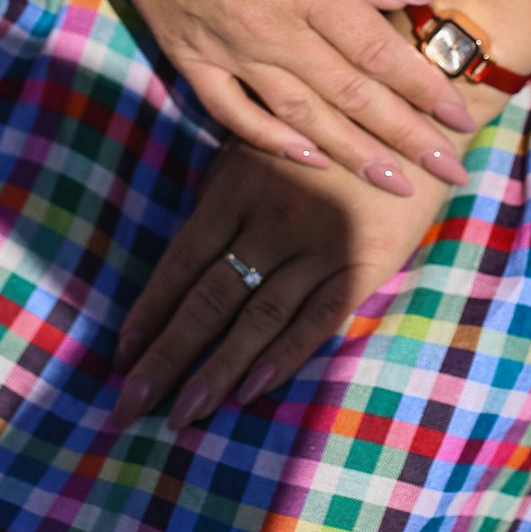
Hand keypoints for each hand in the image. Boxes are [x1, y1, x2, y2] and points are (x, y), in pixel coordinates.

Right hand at [82, 0, 475, 193]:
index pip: (379, 52)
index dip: (424, 90)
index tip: (463, 117)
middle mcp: (272, 31)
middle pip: (352, 96)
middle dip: (408, 138)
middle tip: (452, 171)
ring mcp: (227, 50)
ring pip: (302, 117)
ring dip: (353, 154)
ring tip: (396, 184)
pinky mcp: (188, 56)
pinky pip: (234, 113)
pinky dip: (272, 141)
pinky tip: (307, 157)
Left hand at [110, 142, 452, 430]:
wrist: (410, 114)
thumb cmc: (324, 129)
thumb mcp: (260, 141)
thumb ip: (224, 194)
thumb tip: (181, 262)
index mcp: (238, 184)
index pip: (182, 261)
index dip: (149, 312)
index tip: (120, 357)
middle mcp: (272, 216)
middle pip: (209, 297)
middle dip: (166, 357)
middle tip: (127, 408)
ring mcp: (320, 240)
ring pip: (258, 316)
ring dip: (216, 371)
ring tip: (182, 416)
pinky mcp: (365, 260)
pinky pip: (320, 316)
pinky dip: (285, 355)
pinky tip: (252, 389)